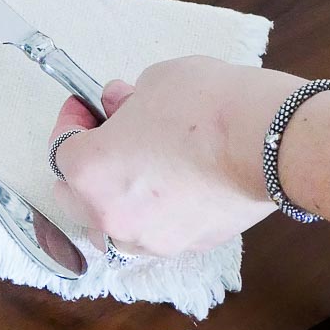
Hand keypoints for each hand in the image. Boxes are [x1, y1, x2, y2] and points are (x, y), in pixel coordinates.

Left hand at [47, 57, 303, 257]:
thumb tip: (118, 105)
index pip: (61, 148)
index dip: (72, 120)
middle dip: (86, 167)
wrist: (269, 141)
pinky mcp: (187, 247)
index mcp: (90, 172)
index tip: (86, 106)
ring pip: (113, 225)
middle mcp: (111, 215)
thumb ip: (126, 100)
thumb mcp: (156, 81)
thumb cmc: (208, 107)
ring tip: (141, 167)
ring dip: (116, 198)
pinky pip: (155, 233)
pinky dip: (155, 212)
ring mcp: (149, 239)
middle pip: (75, 197)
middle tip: (109, 136)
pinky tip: (175, 184)